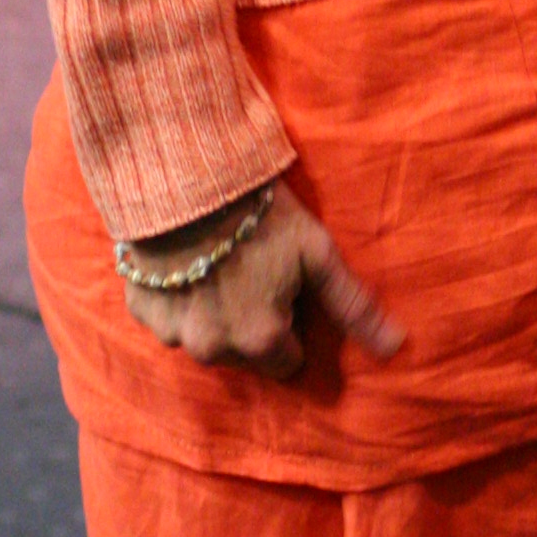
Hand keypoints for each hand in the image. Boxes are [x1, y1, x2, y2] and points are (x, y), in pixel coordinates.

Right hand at [120, 187, 402, 375]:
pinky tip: (184, 261)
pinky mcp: (139, 309)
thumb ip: (352, 307)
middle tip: (251, 271)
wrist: (185, 174)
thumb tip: (397, 348)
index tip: (285, 289)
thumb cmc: (262, 213)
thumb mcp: (317, 254)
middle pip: (243, 353)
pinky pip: (165, 317)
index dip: (290, 325)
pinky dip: (176, 297)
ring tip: (218, 263)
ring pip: (203, 337)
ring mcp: (170, 333)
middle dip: (250, 322)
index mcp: (260, 342)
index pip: (287, 362)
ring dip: (211, 313)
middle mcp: (213, 349)